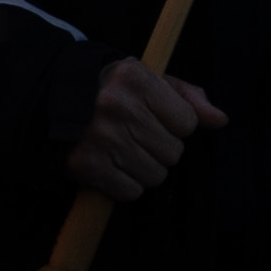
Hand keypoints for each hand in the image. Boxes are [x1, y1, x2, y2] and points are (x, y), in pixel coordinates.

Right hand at [66, 58, 223, 201]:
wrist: (50, 100)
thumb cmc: (110, 90)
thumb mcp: (148, 80)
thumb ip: (187, 97)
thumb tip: (220, 120)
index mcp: (136, 79)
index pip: (187, 122)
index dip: (174, 124)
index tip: (152, 117)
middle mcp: (118, 107)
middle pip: (173, 152)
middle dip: (160, 148)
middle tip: (136, 135)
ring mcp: (101, 138)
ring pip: (155, 175)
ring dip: (144, 168)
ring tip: (124, 150)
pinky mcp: (87, 165)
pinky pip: (131, 191)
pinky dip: (124, 184)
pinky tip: (111, 165)